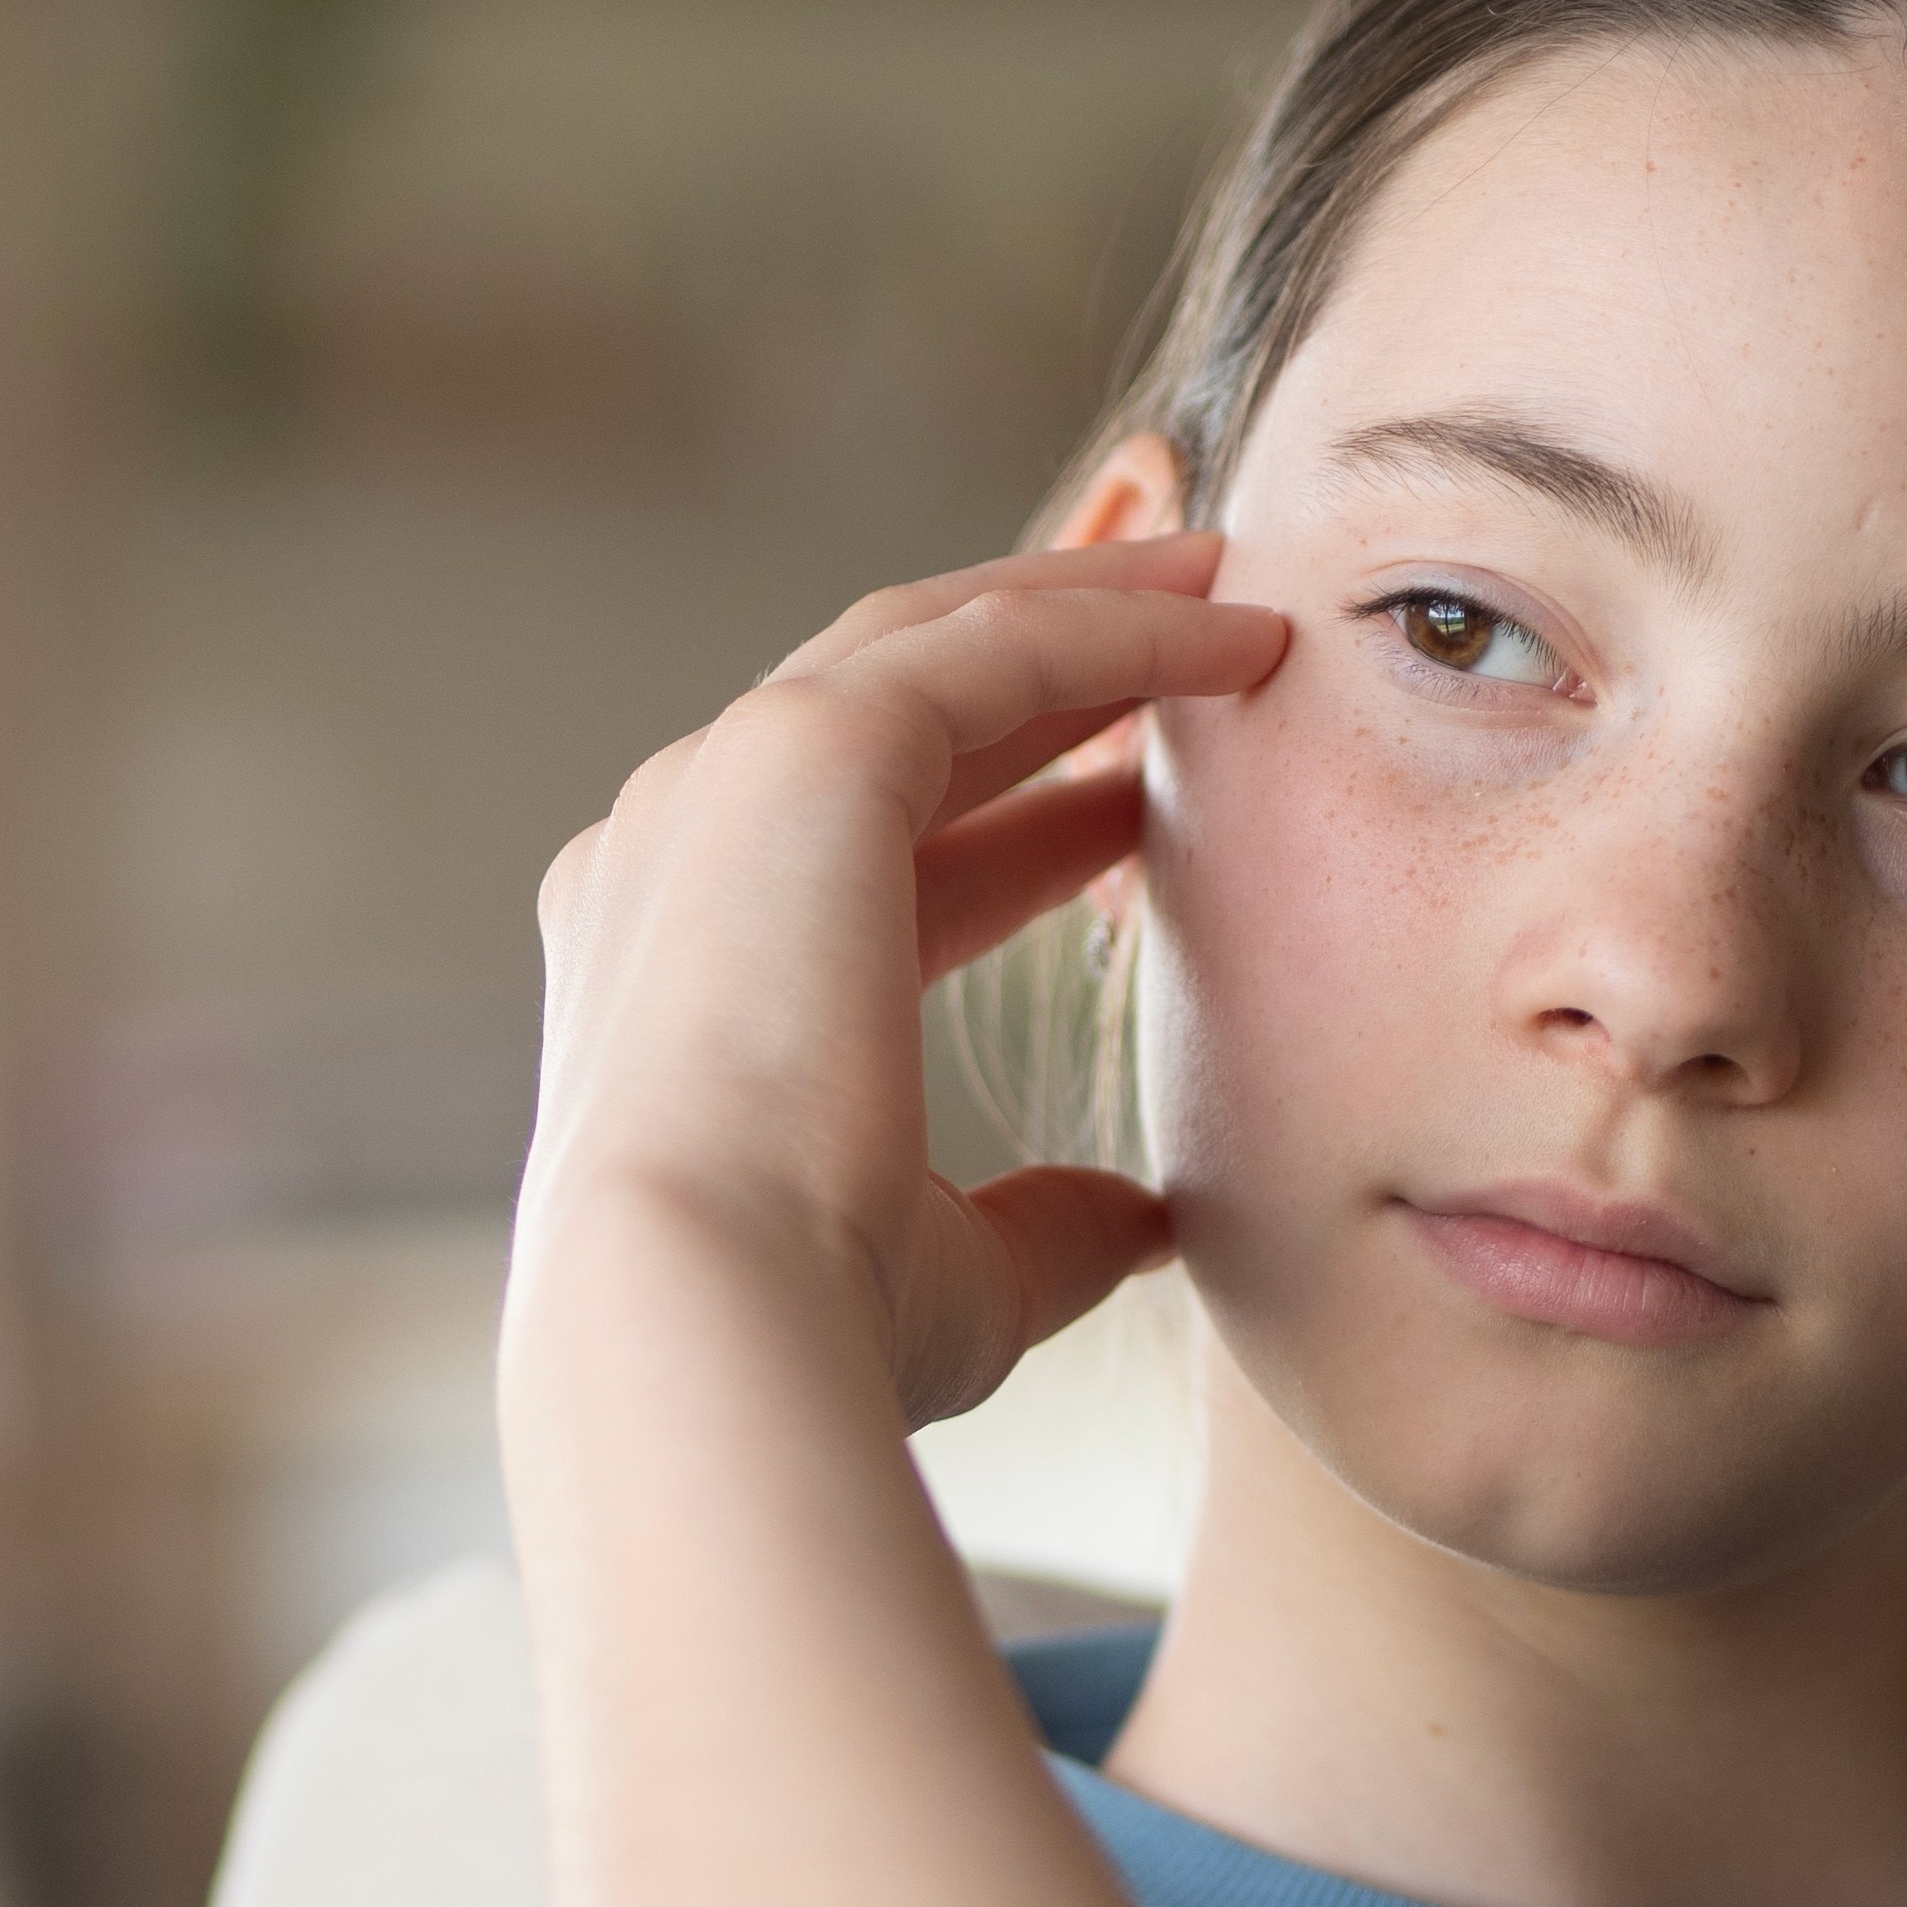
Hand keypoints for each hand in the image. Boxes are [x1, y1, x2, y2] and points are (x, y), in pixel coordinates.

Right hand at [513, 533, 1281, 1427]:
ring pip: (927, 642)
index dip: (1017, 831)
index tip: (1140, 812)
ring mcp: (720, 783)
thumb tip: (1139, 1222)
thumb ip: (1041, 1225)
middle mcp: (673, 855)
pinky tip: (1234, 627)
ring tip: (1223, 584)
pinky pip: (990, 648)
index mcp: (678, 975)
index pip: (864, 858)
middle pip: (884, 713)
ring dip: (1084, 607)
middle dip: (1037, 672)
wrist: (711, 1309)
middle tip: (1184, 639)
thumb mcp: (953, 1265)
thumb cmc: (817, 1322)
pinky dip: (1117, 625)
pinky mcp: (802, 745)